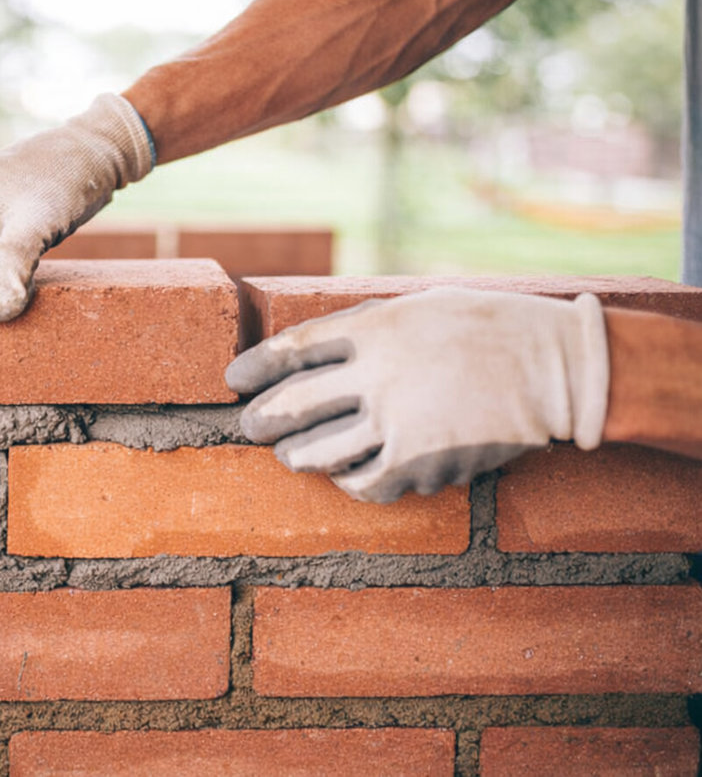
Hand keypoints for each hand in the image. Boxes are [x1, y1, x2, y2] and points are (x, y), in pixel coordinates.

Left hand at [225, 287, 610, 502]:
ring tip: (290, 455)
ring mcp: (397, 421)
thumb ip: (365, 327)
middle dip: (260, 420)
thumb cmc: (486, 329)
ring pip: (318, 452)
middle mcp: (378, 374)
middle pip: (293, 405)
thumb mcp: (419, 306)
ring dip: (295, 456)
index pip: (292, 348)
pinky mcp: (421, 461)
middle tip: (248, 426)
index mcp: (375, 328)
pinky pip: (364, 483)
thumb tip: (311, 350)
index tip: (232, 379)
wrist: (557, 368)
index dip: (255, 367)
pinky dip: (348, 482)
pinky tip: (345, 478)